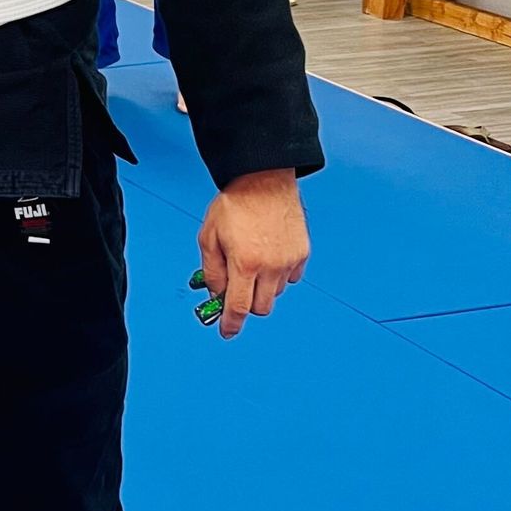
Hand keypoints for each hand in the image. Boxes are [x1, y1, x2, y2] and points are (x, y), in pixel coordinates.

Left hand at [196, 170, 309, 339]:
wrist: (264, 178)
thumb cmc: (235, 204)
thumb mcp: (209, 237)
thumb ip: (212, 271)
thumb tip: (216, 294)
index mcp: (245, 263)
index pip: (239, 308)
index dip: (231, 324)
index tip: (227, 331)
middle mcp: (270, 266)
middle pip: (260, 307)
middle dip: (246, 304)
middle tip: (236, 290)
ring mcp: (289, 260)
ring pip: (275, 293)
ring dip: (262, 288)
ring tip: (251, 264)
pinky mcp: (302, 253)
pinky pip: (291, 278)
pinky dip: (278, 276)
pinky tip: (268, 258)